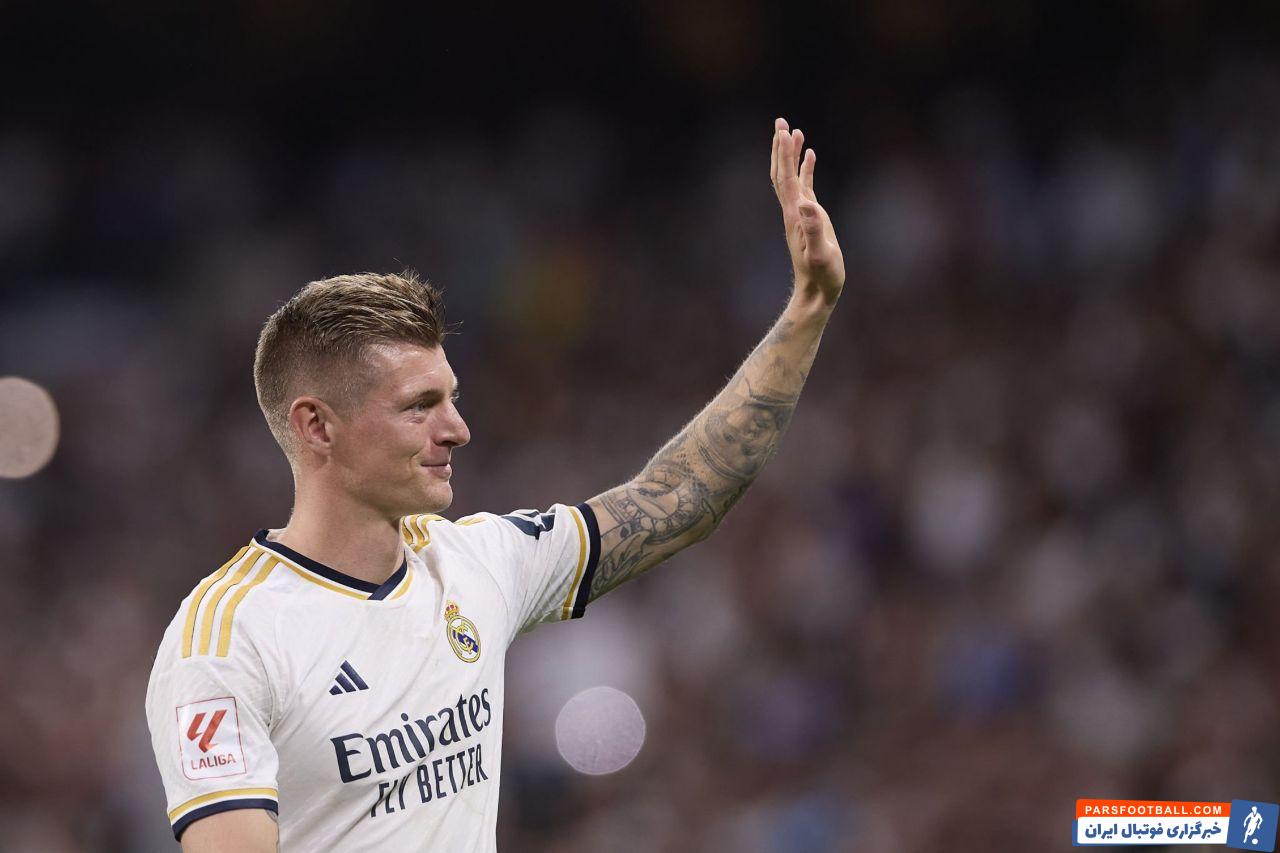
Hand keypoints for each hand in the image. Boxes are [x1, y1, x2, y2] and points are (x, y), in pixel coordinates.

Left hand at [770, 117, 844, 308]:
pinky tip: (810, 156)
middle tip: (781, 122)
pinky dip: (805, 169)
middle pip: (782, 173)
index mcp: (795, 215)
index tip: (783, 130)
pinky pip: (805, 187)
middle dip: (781, 147)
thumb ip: (814, 229)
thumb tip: (805, 203)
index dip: (785, 154)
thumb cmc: (822, 276)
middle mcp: (793, 211)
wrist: (817, 292)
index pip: (787, 178)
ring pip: (791, 178)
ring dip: (791, 154)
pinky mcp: (809, 218)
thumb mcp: (821, 253)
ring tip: (794, 131)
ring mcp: (800, 214)